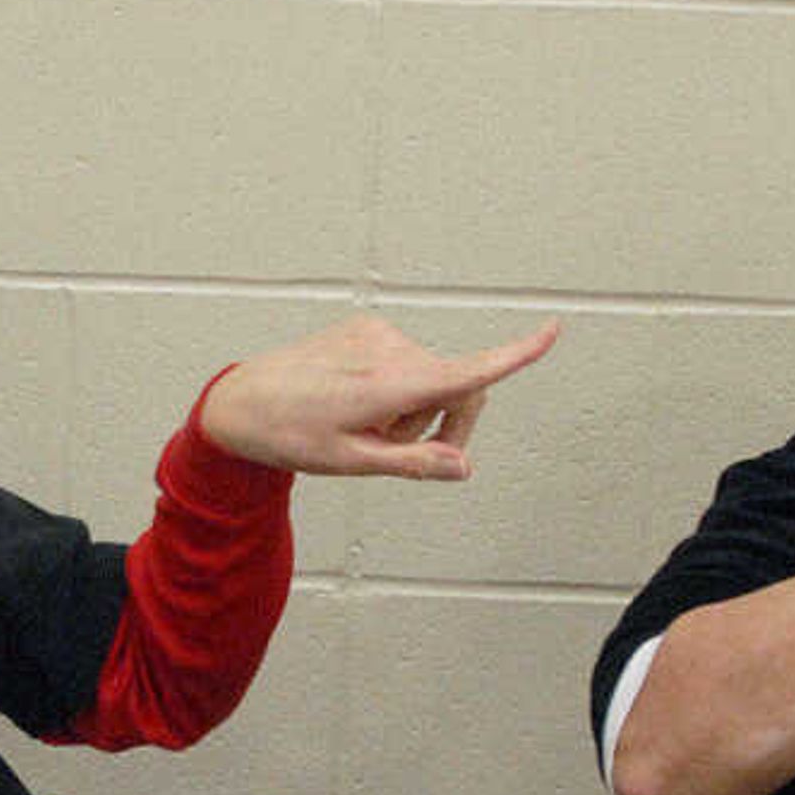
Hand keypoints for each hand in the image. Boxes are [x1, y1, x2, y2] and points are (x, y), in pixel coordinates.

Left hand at [197, 315, 560, 479]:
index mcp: (389, 385)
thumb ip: (413, 462)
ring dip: (415, 409)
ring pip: (432, 377)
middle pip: (459, 386)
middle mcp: (390, 350)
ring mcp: (378, 334)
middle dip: (446, 422)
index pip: (467, 372)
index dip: (516, 354)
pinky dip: (397, 388)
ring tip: (365, 426)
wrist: (241, 401)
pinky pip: (407, 363)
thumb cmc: (291, 435)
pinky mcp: (368, 328)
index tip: (553, 330)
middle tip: (402, 455)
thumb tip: (463, 466)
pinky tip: (356, 403)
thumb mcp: (352, 462)